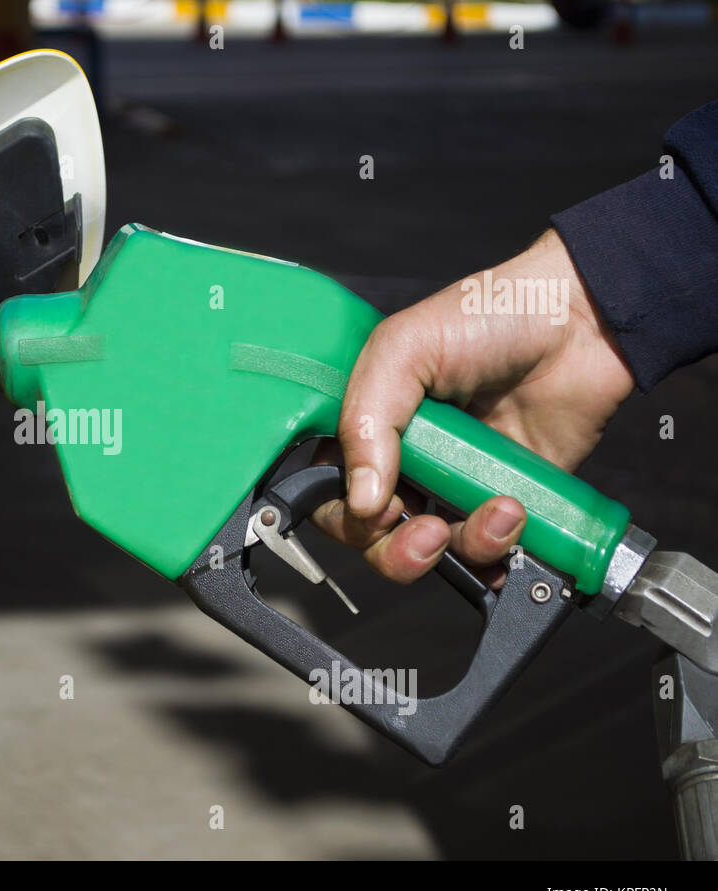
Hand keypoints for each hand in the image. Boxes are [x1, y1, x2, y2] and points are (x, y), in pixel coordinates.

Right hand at [312, 229, 634, 585]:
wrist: (582, 321)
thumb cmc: (489, 316)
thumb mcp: (404, 348)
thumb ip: (366, 421)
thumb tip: (362, 501)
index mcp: (365, 425)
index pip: (327, 490)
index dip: (343, 513)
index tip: (377, 507)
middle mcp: (401, 461)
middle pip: (372, 536)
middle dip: (395, 550)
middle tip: (427, 534)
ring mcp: (451, 485)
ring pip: (432, 552)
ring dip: (462, 546)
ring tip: (501, 510)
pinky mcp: (502, 502)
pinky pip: (487, 554)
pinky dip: (497, 556)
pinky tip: (515, 523)